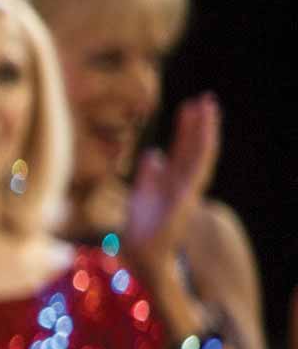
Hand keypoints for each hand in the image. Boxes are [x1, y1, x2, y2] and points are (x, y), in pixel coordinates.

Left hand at [129, 93, 218, 266]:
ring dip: (206, 130)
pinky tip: (205, 133)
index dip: (187, 128)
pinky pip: (198, 170)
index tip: (189, 106)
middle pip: (194, 147)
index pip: (183, 148)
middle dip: (200, 123)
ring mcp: (188, 188)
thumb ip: (149, 174)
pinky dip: (203, 151)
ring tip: (208, 107)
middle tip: (206, 98)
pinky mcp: (187, 197)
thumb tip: (153, 154)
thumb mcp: (143, 193)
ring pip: (201, 153)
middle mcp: (183, 181)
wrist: (141, 250)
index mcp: (173, 179)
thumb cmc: (142, 226)